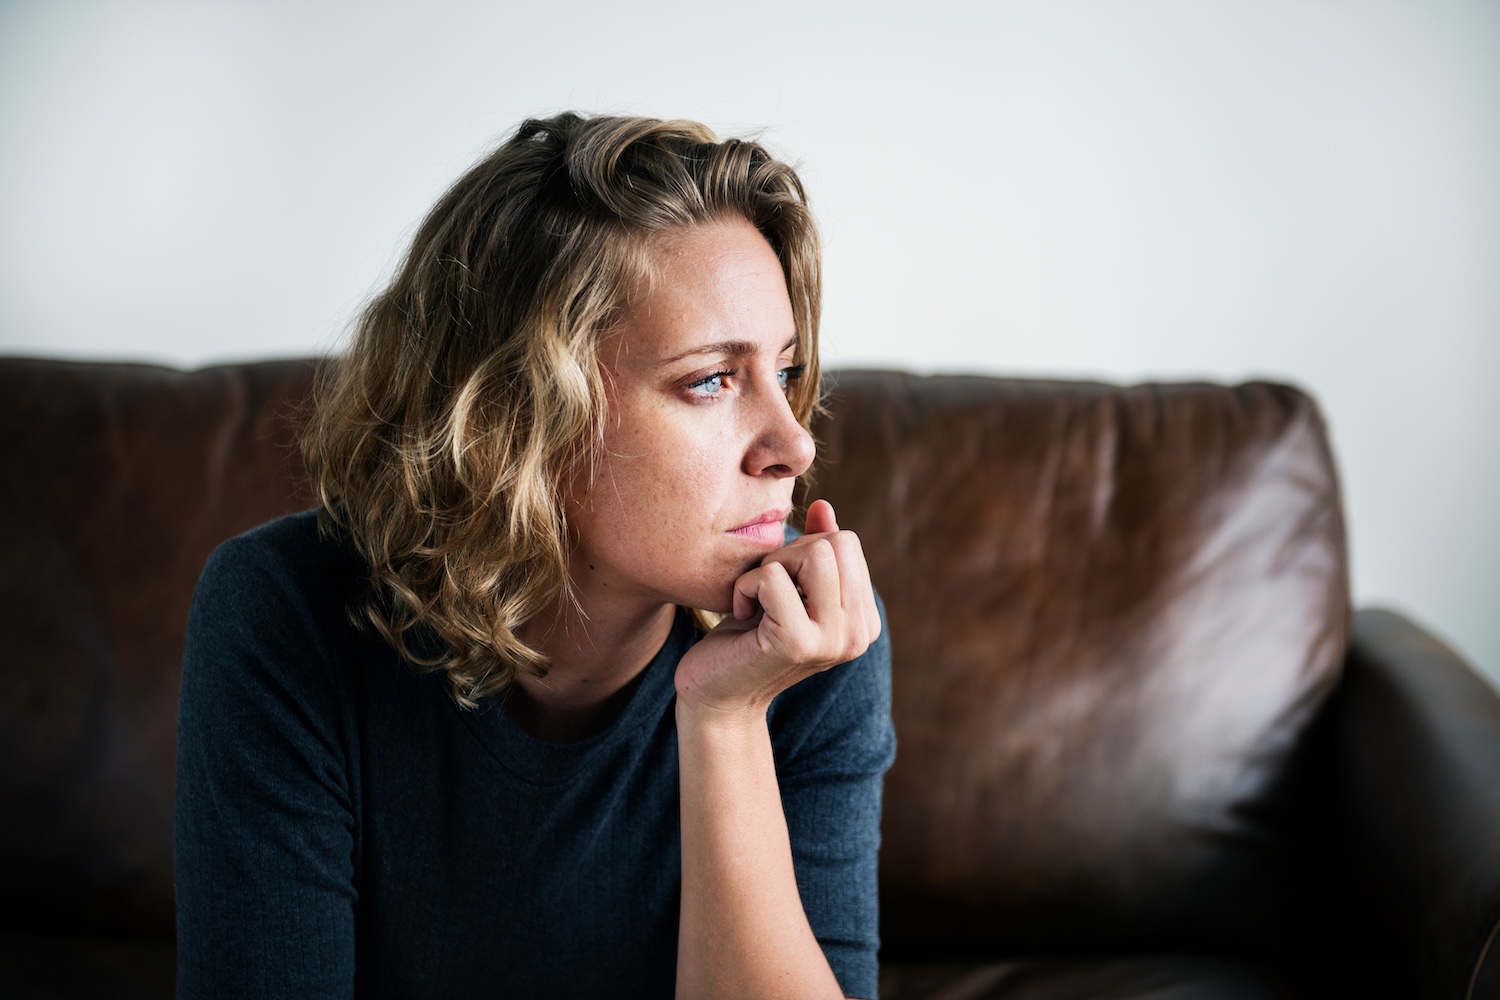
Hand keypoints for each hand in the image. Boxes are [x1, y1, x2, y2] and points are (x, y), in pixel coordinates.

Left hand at [675, 499, 880, 717]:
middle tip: (765, 592)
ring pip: (814, 553)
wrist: (717, 695)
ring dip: (771, 566)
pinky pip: (773, 577)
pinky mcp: (798, 643)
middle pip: (836, 542)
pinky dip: (746, 586)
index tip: (782, 587)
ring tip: (758, 600)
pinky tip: (743, 615)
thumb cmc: (748, 637)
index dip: (803, 551)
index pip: (847, 542)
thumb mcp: (787, 587)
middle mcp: (859, 634)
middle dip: (789, 553)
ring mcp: (833, 640)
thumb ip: (814, 550)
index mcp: (864, 620)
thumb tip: (823, 507)